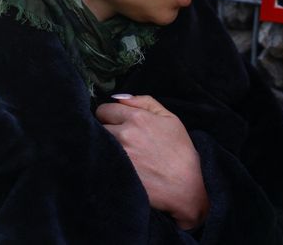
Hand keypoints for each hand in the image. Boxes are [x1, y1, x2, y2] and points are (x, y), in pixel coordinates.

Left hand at [95, 95, 208, 229]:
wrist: (185, 185)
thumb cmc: (180, 151)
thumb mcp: (170, 118)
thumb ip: (144, 102)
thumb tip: (119, 97)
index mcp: (137, 118)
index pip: (105, 109)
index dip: (110, 115)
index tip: (117, 122)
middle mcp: (124, 134)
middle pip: (98, 126)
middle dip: (107, 129)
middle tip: (121, 138)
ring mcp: (117, 155)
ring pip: (97, 143)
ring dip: (105, 145)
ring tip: (122, 152)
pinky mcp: (114, 172)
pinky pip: (98, 161)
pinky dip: (105, 160)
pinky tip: (119, 165)